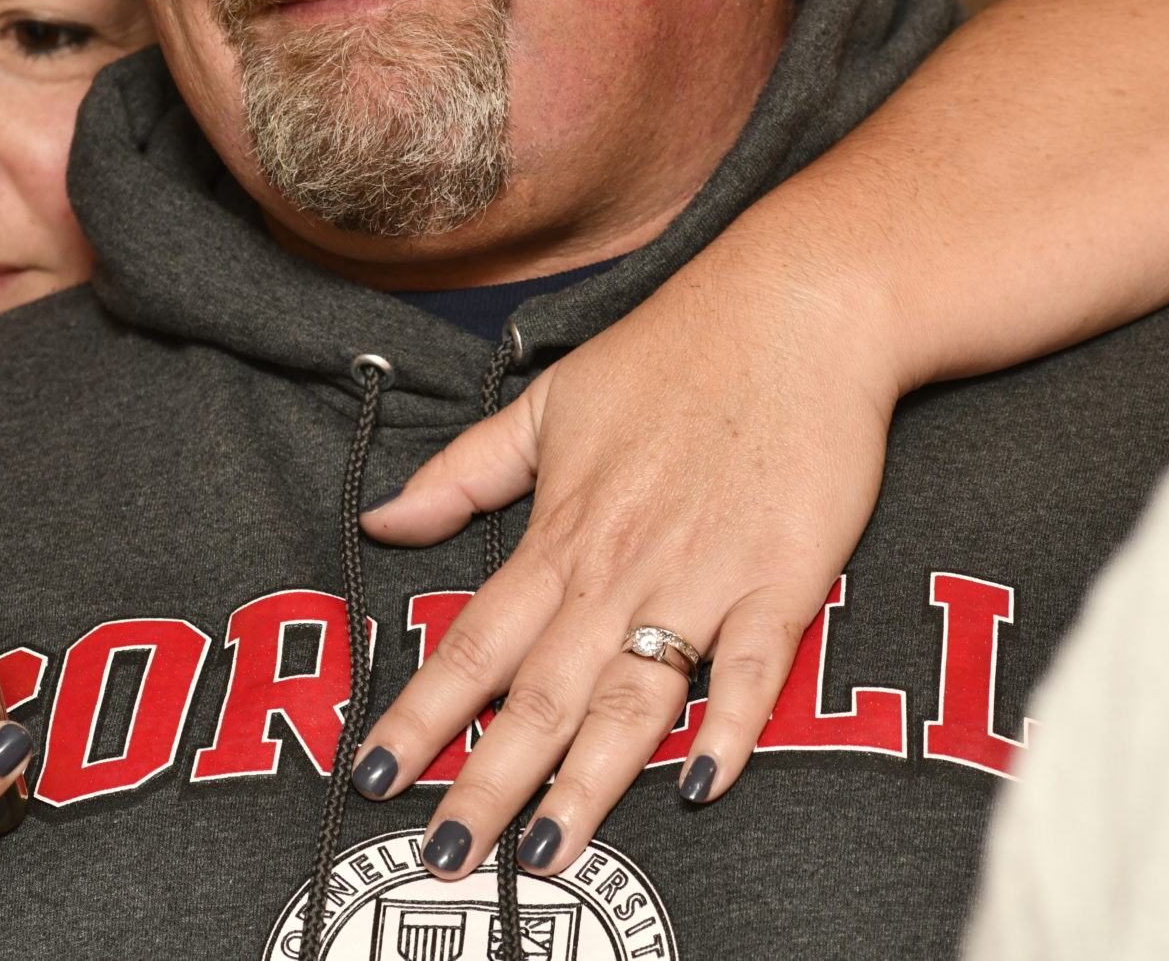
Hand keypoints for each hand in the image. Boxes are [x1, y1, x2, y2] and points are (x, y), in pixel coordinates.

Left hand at [350, 255, 899, 878]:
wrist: (797, 306)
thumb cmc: (673, 354)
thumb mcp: (549, 402)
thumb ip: (465, 473)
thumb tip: (383, 521)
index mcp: (561, 533)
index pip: (472, 643)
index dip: (418, 716)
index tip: (370, 776)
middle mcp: (620, 566)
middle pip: (541, 695)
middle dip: (487, 782)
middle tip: (443, 861)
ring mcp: (704, 574)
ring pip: (634, 695)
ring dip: (588, 778)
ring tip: (547, 849)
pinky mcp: (784, 574)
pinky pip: (755, 663)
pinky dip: (731, 721)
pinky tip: (706, 782)